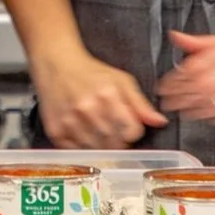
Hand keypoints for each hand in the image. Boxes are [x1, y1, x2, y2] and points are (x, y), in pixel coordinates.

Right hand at [31, 51, 167, 147]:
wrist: (56, 63)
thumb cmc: (91, 72)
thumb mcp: (120, 80)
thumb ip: (140, 103)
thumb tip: (160, 122)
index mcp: (108, 95)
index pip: (131, 131)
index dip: (133, 133)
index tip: (127, 128)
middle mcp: (88, 108)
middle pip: (114, 143)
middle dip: (118, 142)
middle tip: (113, 133)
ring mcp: (70, 120)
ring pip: (96, 150)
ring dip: (101, 147)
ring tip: (97, 132)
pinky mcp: (55, 130)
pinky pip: (76, 151)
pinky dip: (82, 148)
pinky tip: (83, 134)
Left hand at [157, 28, 214, 119]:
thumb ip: (199, 42)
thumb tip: (176, 37)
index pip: (188, 72)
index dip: (172, 81)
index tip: (163, 86)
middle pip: (193, 90)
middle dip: (177, 97)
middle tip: (166, 102)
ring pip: (205, 105)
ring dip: (189, 109)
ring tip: (180, 111)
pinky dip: (210, 117)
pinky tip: (202, 116)